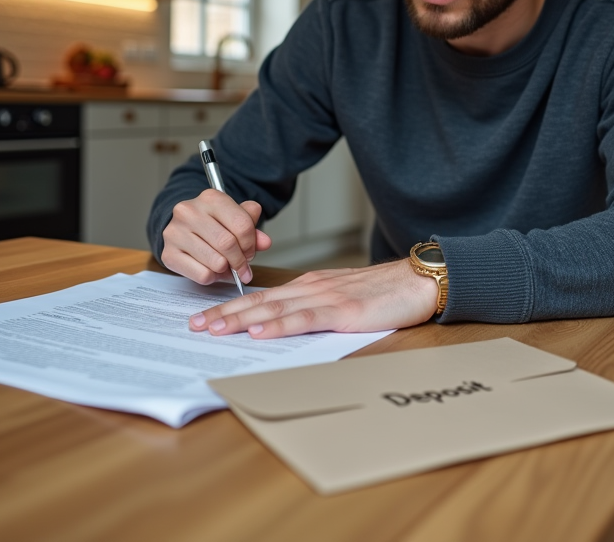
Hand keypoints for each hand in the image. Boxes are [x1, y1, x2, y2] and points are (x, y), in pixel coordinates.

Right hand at [161, 188, 271, 286]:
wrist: (180, 228)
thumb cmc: (211, 224)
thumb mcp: (233, 218)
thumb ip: (251, 227)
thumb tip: (265, 242)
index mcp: (211, 198)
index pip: (242, 224)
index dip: (251, 244)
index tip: (250, 252)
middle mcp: (190, 211)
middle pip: (228, 244)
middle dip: (240, 260)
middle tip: (243, 267)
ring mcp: (175, 232)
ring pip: (216, 262)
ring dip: (226, 270)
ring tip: (225, 266)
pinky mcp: (169, 254)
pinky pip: (202, 274)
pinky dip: (212, 277)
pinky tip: (211, 270)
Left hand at [188, 259, 437, 337]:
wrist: (419, 280)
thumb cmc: (387, 293)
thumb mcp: (345, 298)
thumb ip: (318, 308)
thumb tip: (292, 325)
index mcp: (312, 285)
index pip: (264, 297)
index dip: (232, 307)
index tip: (207, 318)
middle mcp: (313, 288)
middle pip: (259, 302)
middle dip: (223, 313)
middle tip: (193, 325)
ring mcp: (327, 299)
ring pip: (274, 309)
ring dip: (240, 320)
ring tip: (212, 329)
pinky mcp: (344, 313)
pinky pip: (304, 319)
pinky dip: (278, 326)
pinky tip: (258, 333)